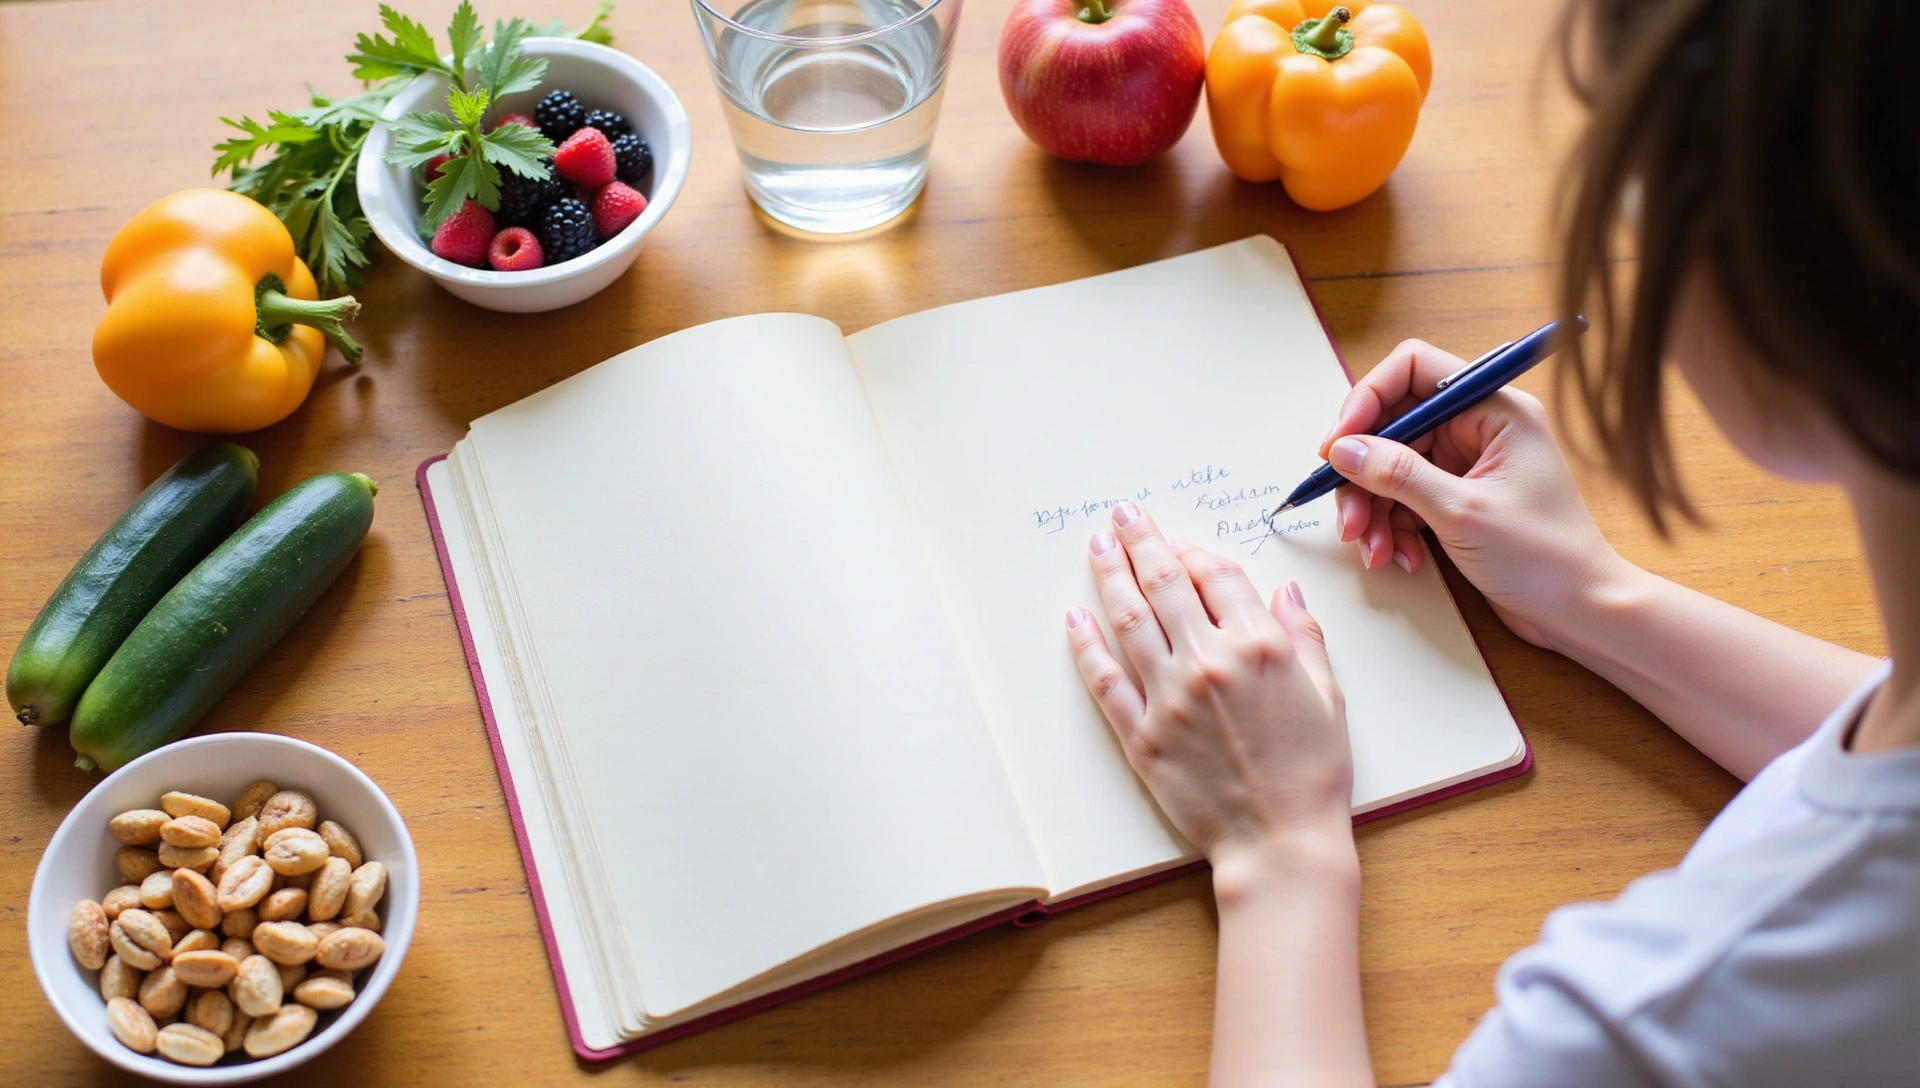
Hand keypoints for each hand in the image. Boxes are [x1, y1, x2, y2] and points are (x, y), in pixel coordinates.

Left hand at [1065, 501, 1353, 870]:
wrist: (1280, 842)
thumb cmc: (1313, 774)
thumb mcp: (1328, 696)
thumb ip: (1303, 638)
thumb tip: (1285, 593)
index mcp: (1260, 647)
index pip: (1218, 575)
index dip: (1195, 551)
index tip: (1178, 542)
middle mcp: (1209, 662)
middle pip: (1165, 582)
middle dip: (1141, 541)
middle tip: (1122, 514)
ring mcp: (1170, 698)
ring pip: (1129, 620)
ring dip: (1109, 575)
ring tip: (1096, 545)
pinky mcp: (1142, 735)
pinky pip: (1106, 680)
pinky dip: (1086, 646)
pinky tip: (1074, 619)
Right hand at [1321, 339, 1627, 649]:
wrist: (1580, 610)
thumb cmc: (1546, 557)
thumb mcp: (1462, 512)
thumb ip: (1398, 475)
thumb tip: (1345, 449)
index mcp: (1495, 410)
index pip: (1414, 371)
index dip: (1367, 401)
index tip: (1338, 445)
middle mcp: (1479, 429)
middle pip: (1394, 426)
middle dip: (1364, 473)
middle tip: (1349, 516)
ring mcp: (1468, 464)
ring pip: (1392, 467)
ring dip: (1373, 509)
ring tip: (1373, 548)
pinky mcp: (1458, 498)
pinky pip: (1405, 499)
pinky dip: (1392, 527)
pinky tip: (1400, 556)